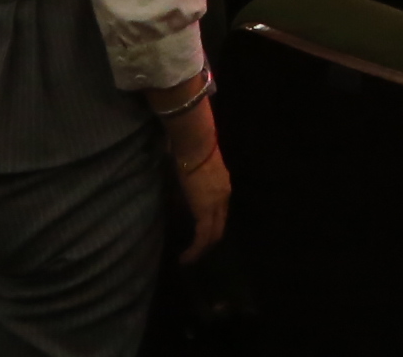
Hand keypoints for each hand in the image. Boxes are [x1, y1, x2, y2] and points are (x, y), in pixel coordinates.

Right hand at [167, 125, 230, 259]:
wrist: (194, 143)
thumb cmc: (187, 153)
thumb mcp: (190, 174)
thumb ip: (188, 190)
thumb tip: (178, 202)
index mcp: (222, 188)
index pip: (219, 214)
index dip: (210, 228)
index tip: (197, 239)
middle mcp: (224, 197)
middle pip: (219, 227)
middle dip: (207, 244)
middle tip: (193, 255)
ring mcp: (218, 203)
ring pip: (213, 234)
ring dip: (201, 249)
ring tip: (188, 259)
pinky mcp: (206, 209)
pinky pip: (204, 235)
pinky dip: (196, 249)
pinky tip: (186, 257)